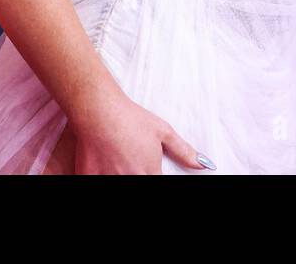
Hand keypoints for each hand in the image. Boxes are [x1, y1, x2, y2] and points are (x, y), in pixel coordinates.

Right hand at [66, 91, 213, 173]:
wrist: (98, 110)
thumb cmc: (130, 118)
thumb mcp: (163, 131)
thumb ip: (184, 152)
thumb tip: (206, 165)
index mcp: (149, 173)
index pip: (157, 185)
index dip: (152, 175)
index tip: (145, 169)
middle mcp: (130, 179)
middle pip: (137, 182)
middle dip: (136, 173)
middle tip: (129, 162)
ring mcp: (108, 179)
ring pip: (118, 182)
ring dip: (118, 173)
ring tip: (116, 161)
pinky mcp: (89, 177)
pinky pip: (96, 180)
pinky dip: (100, 173)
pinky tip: (102, 164)